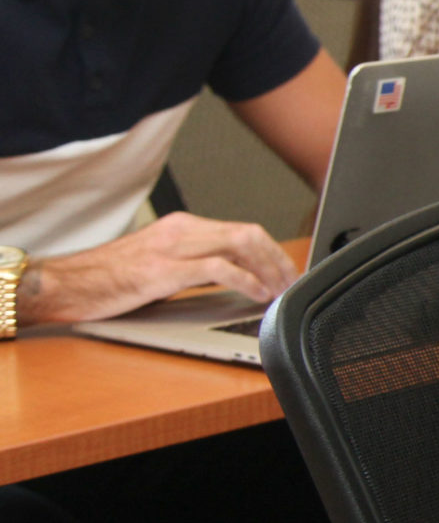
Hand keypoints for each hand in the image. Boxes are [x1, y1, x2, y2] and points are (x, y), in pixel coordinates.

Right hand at [20, 212, 295, 323]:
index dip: (271, 252)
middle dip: (278, 259)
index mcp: (181, 227)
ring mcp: (173, 248)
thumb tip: (231, 280)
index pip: (241, 230)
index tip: (285, 272)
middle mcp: (180, 231)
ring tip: (280, 290)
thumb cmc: (105, 279)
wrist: (64, 284)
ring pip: (241, 244)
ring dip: (269, 268)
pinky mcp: (164, 270)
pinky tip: (256, 294)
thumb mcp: (158, 264)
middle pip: (249, 233)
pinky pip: (220, 269)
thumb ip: (192, 265)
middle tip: (290, 283)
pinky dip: (247, 280)